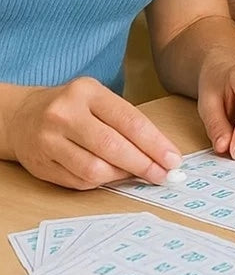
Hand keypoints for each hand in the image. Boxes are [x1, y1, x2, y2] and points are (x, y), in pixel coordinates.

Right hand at [9, 78, 181, 189]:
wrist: (21, 116)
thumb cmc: (73, 107)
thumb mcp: (98, 99)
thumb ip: (126, 121)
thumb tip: (161, 153)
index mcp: (88, 92)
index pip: (130, 121)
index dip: (155, 143)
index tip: (173, 159)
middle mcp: (66, 114)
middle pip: (113, 147)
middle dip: (144, 164)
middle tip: (164, 176)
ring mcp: (49, 140)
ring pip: (95, 169)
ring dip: (123, 176)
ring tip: (138, 175)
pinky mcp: (40, 165)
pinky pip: (79, 181)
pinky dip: (101, 182)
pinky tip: (112, 177)